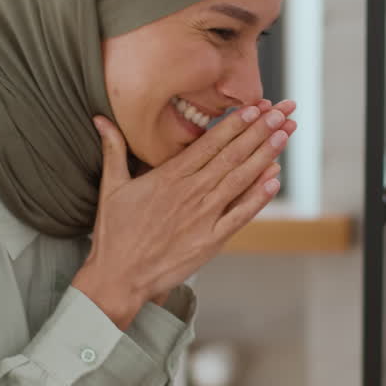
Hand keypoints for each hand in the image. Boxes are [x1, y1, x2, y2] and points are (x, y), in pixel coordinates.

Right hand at [73, 101, 297, 328]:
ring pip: (240, 180)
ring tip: (285, 135)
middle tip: (281, 112)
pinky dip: (258, 197)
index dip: (235, 124)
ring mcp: (203, 217)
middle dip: (259, 131)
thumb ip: (113, 149)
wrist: (118, 277)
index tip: (255, 107)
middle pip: (231, 156)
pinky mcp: (211, 241)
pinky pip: (240, 215)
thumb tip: (100, 119)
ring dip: (264, 156)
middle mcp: (190, 193)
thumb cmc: (114, 233)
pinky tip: (275, 179)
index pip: (209, 143)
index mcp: (169, 177)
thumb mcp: (110, 187)